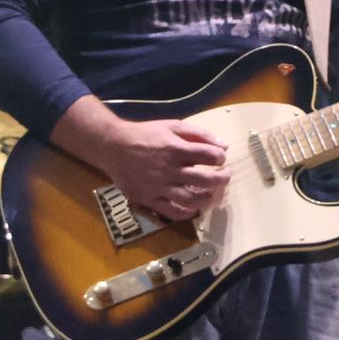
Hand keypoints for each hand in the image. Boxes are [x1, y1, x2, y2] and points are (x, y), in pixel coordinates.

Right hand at [99, 118, 231, 220]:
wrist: (113, 146)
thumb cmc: (145, 134)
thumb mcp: (171, 125)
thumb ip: (198, 133)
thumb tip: (223, 144)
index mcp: (175, 148)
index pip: (208, 155)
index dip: (220, 157)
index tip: (220, 159)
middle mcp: (169, 169)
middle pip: (204, 180)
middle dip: (221, 179)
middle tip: (225, 176)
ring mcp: (158, 187)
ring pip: (190, 199)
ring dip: (207, 198)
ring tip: (211, 193)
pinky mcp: (148, 199)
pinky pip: (172, 212)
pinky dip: (186, 213)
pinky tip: (193, 208)